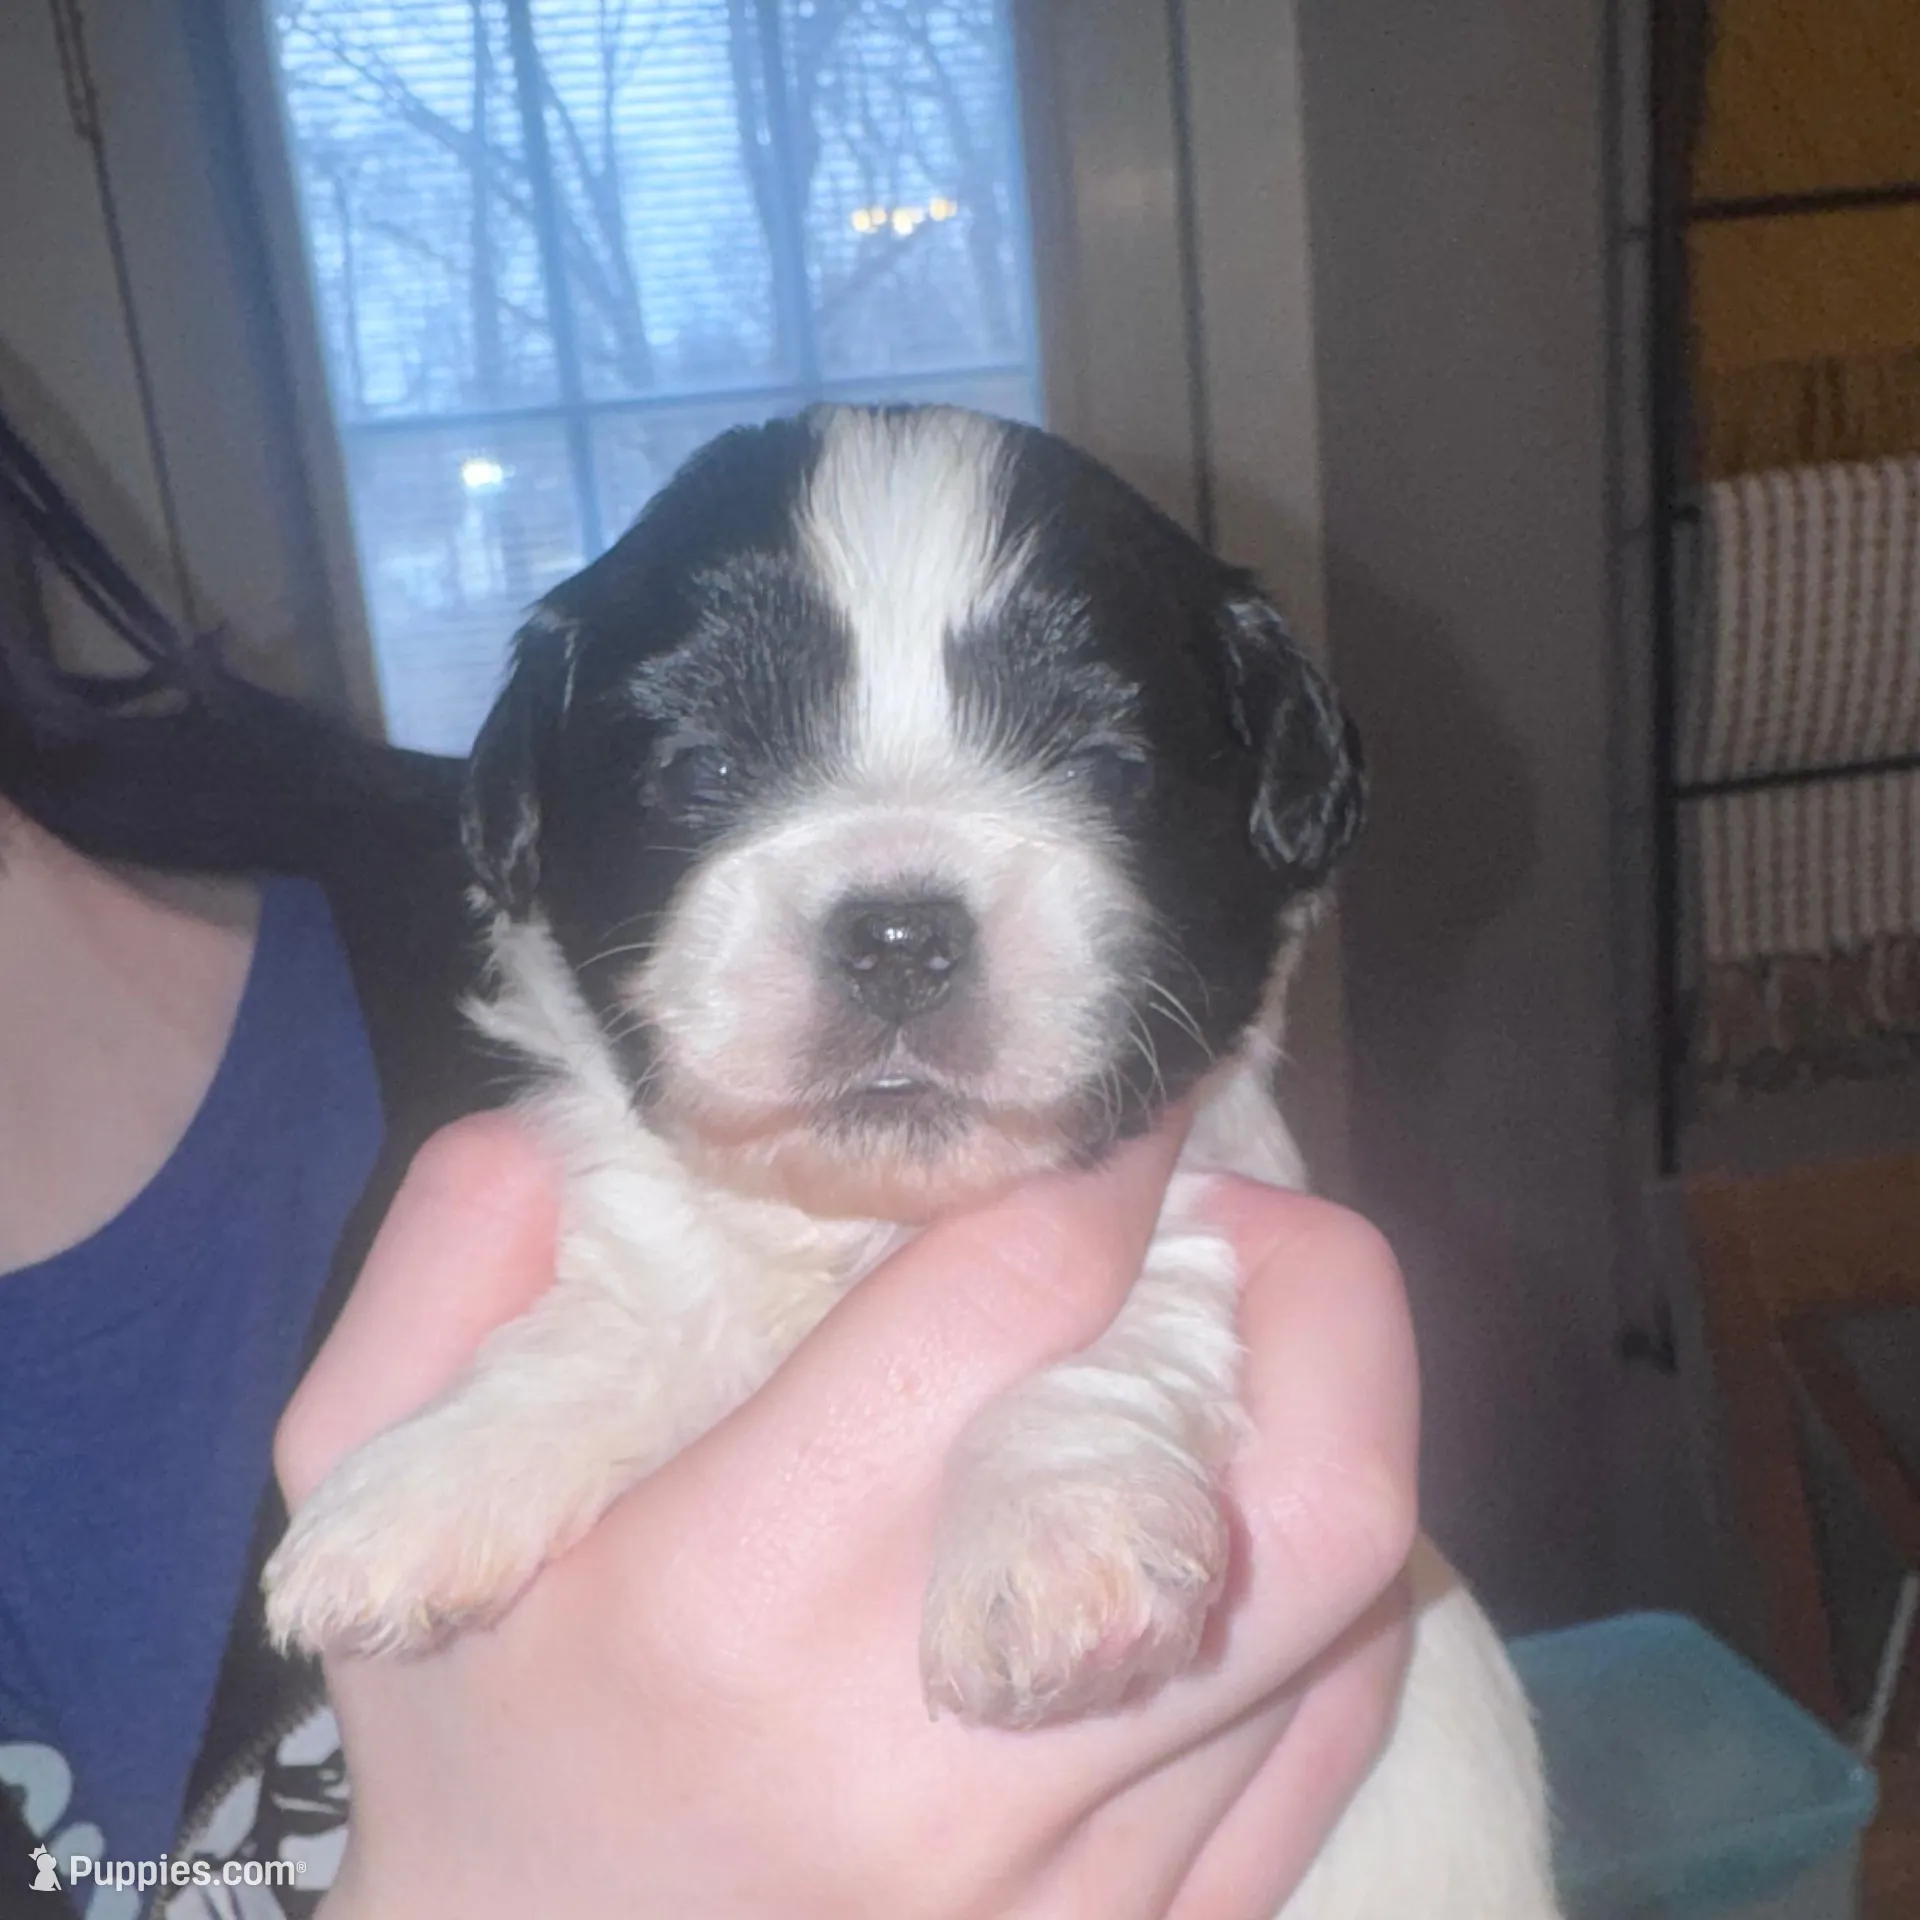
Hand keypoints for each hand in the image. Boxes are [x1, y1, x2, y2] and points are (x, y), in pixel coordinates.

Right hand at [278, 1112, 1418, 1919]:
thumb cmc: (473, 1741)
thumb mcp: (371, 1500)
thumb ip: (454, 1276)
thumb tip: (592, 1127)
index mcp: (740, 1598)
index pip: (1010, 1305)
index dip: (1101, 1150)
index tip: (1114, 1092)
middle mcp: (945, 1747)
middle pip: (1286, 1484)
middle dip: (1314, 1284)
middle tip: (1236, 1213)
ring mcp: (1078, 1874)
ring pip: (1341, 1600)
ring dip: (1331, 1409)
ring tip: (1233, 1340)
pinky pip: (1332, 1727)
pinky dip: (1326, 1578)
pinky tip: (1224, 1514)